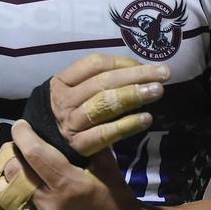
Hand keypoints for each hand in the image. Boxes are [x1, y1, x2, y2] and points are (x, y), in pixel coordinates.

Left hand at [0, 120, 147, 209]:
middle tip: (16, 143)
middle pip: (16, 170)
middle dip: (12, 152)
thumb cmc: (113, 198)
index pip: (35, 153)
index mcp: (69, 184)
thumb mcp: (107, 168)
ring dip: (2, 174)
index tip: (21, 125)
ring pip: (5, 193)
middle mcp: (50, 203)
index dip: (23, 135)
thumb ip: (90, 143)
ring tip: (9, 163)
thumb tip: (74, 118)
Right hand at [49, 53, 169, 155]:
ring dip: (133, 96)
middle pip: (102, 82)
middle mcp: (63, 101)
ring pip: (103, 105)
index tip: (145, 64)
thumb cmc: (69, 113)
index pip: (94, 64)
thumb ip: (98, 81)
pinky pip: (105, 134)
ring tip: (157, 91)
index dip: (122, 62)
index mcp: (61, 82)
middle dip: (135, 76)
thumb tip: (140, 70)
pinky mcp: (79, 146)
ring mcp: (70, 124)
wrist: (47, 147)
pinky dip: (127, 125)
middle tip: (163, 74)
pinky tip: (146, 119)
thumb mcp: (75, 92)